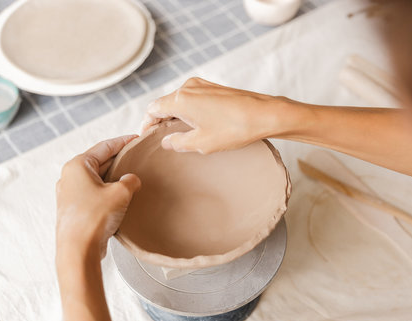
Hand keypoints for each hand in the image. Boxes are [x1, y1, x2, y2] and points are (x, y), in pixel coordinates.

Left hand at [55, 135, 140, 257]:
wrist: (78, 250)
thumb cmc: (94, 218)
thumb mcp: (121, 193)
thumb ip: (130, 180)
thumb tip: (131, 179)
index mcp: (77, 165)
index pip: (104, 146)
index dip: (123, 142)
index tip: (136, 139)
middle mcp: (69, 177)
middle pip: (99, 161)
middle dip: (118, 160)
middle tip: (136, 158)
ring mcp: (70, 194)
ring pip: (96, 179)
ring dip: (113, 178)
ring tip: (131, 178)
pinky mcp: (74, 209)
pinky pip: (94, 193)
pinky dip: (107, 191)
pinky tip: (120, 197)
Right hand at [142, 77, 293, 153]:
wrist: (265, 114)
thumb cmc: (234, 129)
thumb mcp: (201, 143)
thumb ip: (178, 142)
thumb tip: (166, 141)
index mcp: (180, 99)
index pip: (152, 109)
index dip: (146, 124)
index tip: (146, 138)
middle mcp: (188, 87)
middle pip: (164, 103)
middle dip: (160, 120)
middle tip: (161, 139)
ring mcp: (202, 85)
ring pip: (179, 100)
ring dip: (175, 115)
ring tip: (178, 134)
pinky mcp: (214, 88)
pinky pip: (193, 98)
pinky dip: (188, 110)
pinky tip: (196, 124)